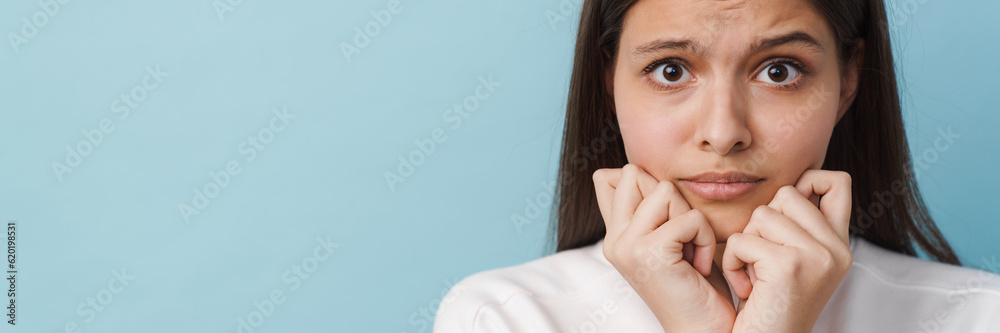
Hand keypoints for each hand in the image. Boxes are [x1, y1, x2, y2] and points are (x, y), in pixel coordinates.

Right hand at [593, 164, 734, 332]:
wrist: (702, 330)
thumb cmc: (695, 286)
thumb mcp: (668, 237)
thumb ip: (648, 208)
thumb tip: (628, 168)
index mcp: (614, 235)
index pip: (608, 178)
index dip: (643, 184)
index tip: (666, 223)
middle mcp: (613, 239)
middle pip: (635, 174)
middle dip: (671, 199)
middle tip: (682, 239)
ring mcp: (627, 246)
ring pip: (665, 191)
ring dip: (691, 219)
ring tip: (691, 251)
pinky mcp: (649, 252)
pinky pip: (689, 218)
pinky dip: (704, 239)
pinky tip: (699, 265)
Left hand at [723, 170, 853, 332]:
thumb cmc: (770, 308)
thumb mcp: (795, 263)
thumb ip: (800, 226)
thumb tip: (794, 184)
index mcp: (840, 246)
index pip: (837, 182)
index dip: (808, 181)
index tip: (784, 213)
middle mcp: (836, 249)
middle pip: (786, 193)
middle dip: (762, 223)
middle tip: (763, 260)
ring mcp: (816, 256)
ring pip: (761, 214)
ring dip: (744, 243)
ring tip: (754, 276)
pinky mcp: (788, 265)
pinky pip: (741, 240)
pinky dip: (732, 263)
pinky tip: (746, 288)